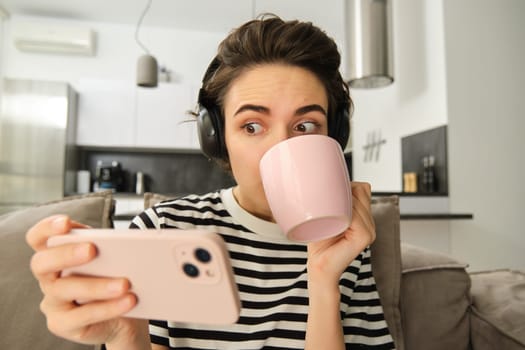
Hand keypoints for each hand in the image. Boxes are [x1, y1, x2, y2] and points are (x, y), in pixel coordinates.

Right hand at [26, 215, 146, 346]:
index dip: (46, 229)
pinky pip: (81, 316)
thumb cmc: (112, 279)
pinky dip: (107, 308)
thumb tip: (131, 240)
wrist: (121, 316)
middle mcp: (48, 277)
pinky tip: (128, 301)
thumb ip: (110, 247)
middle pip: (42, 263)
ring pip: (64, 290)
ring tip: (125, 283)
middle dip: (65, 254)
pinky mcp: (62, 324)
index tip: (65, 223)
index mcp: (56, 255)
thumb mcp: (112, 259)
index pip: (38, 238)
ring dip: (96, 285)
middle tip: (92, 249)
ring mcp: (52, 302)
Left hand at [306, 182, 375, 286]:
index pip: (362, 188)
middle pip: (359, 192)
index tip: (329, 199)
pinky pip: (354, 215)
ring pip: (356, 202)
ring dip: (338, 205)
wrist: (319, 268)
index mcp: (364, 217)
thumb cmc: (319, 242)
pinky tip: (333, 225)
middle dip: (340, 195)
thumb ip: (334, 202)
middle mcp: (370, 223)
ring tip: (328, 222)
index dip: (345, 188)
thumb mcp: (327, 216)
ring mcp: (370, 230)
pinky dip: (342, 215)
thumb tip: (330, 181)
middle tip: (324, 211)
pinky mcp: (365, 236)